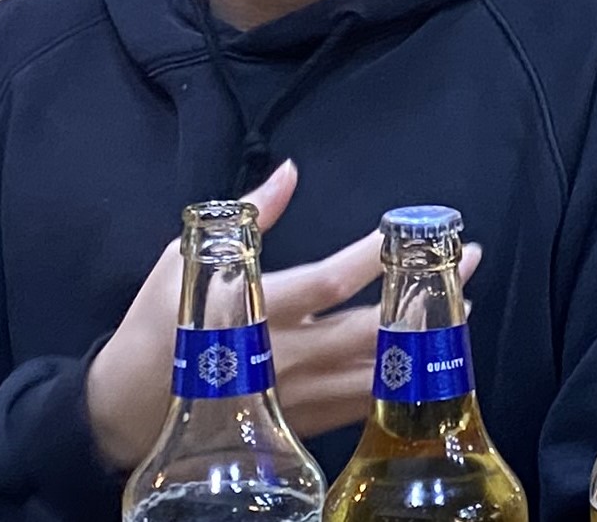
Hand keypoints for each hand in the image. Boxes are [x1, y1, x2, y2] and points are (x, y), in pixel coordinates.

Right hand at [82, 160, 488, 470]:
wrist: (128, 408)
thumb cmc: (160, 325)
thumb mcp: (190, 259)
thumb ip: (249, 216)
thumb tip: (290, 171)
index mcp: (256, 310)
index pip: (327, 283)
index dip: (370, 258)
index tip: (407, 231)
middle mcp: (285, 357)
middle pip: (369, 328)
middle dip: (423, 293)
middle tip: (468, 259)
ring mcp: (297, 397)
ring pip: (375, 373)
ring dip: (425, 340)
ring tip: (463, 308)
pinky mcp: (302, 424)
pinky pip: (361, 408)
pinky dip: (400, 385)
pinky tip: (428, 362)